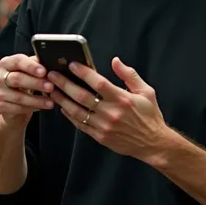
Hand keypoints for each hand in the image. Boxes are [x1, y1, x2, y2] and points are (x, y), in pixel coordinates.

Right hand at [0, 54, 54, 130]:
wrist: (17, 104)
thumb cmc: (27, 83)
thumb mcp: (32, 72)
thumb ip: (39, 65)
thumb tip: (52, 62)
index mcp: (7, 63)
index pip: (17, 61)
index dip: (31, 66)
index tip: (44, 71)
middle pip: (17, 79)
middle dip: (36, 83)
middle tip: (51, 87)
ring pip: (19, 96)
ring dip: (37, 99)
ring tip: (51, 101)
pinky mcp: (2, 107)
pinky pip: (18, 108)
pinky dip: (32, 108)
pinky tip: (42, 107)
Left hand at [47, 57, 167, 159]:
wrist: (153, 144)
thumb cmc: (150, 115)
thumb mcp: (146, 91)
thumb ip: (129, 75)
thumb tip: (115, 61)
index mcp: (122, 99)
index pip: (98, 83)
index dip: (84, 73)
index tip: (72, 64)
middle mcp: (111, 113)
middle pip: (82, 97)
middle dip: (65, 84)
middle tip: (52, 75)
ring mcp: (104, 126)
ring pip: (77, 112)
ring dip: (62, 100)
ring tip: (52, 90)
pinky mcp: (100, 137)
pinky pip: (81, 125)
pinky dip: (70, 116)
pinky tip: (63, 107)